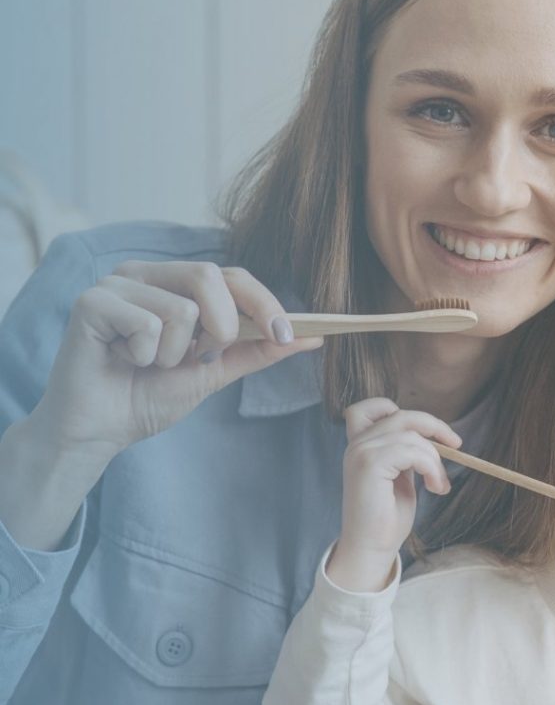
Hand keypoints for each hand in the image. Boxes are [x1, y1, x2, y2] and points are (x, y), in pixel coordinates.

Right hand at [31, 260, 322, 463]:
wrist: (101, 431)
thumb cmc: (149, 396)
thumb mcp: (215, 371)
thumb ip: (258, 350)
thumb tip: (312, 336)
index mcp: (174, 283)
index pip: (231, 275)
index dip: (263, 301)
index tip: (285, 334)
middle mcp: (145, 273)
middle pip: (209, 276)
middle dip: (222, 327)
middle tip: (201, 358)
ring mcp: (115, 283)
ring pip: (181, 308)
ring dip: (175, 354)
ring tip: (148, 364)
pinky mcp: (92, 301)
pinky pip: (147, 324)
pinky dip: (144, 357)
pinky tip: (122, 362)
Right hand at [327, 398, 461, 591]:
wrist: (371, 548)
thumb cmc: (386, 518)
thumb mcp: (400, 477)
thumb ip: (405, 454)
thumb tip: (432, 439)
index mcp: (360, 446)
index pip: (367, 407)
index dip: (397, 409)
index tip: (427, 431)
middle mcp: (356, 445)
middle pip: (402, 415)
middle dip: (434, 427)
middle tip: (457, 446)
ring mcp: (361, 452)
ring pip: (412, 435)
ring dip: (435, 460)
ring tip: (439, 484)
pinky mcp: (370, 464)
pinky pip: (413, 451)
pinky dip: (431, 467)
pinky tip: (434, 488)